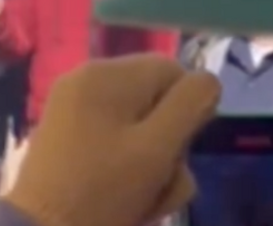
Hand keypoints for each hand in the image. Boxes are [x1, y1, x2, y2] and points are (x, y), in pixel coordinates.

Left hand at [4, 54, 219, 225]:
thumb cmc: (103, 190)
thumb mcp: (157, 148)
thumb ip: (189, 106)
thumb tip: (207, 78)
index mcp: (106, 74)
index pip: (172, 71)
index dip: (190, 110)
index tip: (179, 149)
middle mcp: (85, 81)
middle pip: (156, 101)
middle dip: (169, 145)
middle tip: (160, 181)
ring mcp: (71, 109)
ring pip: (138, 128)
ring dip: (152, 166)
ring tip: (142, 200)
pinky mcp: (65, 137)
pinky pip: (112, 142)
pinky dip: (125, 169)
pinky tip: (124, 201)